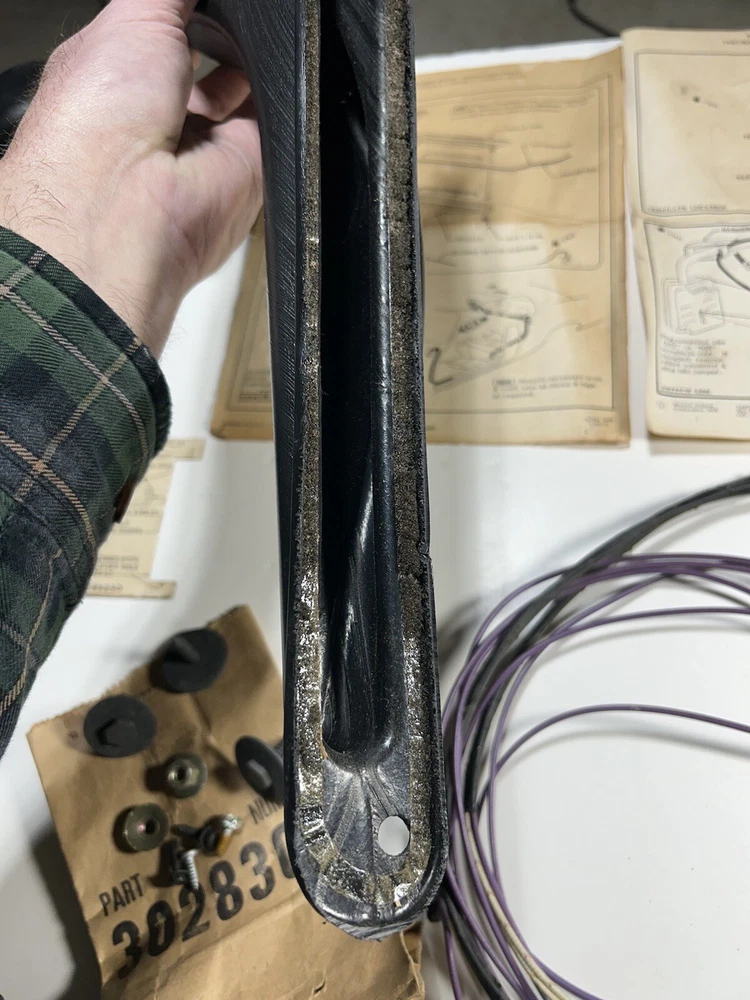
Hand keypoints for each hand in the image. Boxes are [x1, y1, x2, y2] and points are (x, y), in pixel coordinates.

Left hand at [0, 0, 261, 355]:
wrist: (130, 200)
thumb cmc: (100, 114)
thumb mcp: (132, 11)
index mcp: (120, 72)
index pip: (161, 29)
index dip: (187, 10)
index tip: (205, 0)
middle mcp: (160, 113)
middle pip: (210, 58)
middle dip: (224, 34)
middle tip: (235, 18)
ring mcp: (205, 144)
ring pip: (246, 90)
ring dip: (253, 66)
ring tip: (251, 47)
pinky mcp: (245, 171)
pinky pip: (276, 125)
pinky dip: (280, 102)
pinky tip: (270, 79)